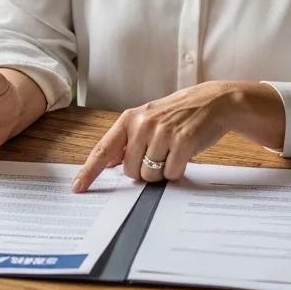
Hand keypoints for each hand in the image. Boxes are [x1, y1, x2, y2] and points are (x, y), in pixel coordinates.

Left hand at [72, 81, 237, 192]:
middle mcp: (143, 124)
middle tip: (158, 155)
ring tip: (172, 152)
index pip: (104, 149)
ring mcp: (163, 132)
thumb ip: (129, 140)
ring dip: (161, 173)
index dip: (89, 171)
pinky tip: (184, 154)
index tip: (78, 187)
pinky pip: (171, 174)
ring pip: (150, 176)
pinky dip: (177, 171)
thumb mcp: (149, 119)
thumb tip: (109, 163)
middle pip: (129, 171)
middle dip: (142, 171)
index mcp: (130, 118)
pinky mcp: (182, 142)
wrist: (213, 102)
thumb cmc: (178, 113)